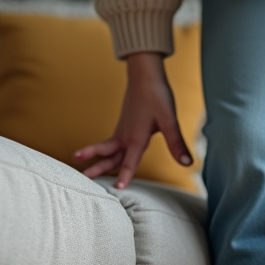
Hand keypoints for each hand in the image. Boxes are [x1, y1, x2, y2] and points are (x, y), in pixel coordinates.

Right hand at [74, 52, 191, 188]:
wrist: (145, 76)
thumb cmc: (157, 96)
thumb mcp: (170, 121)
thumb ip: (176, 144)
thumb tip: (187, 162)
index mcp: (136, 138)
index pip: (129, 161)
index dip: (125, 175)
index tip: (118, 188)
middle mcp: (125, 136)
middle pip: (109, 157)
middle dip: (96, 168)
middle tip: (82, 179)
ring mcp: (122, 131)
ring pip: (106, 150)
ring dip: (93, 158)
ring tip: (77, 164)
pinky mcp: (123, 127)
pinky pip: (110, 144)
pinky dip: (101, 151)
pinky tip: (100, 157)